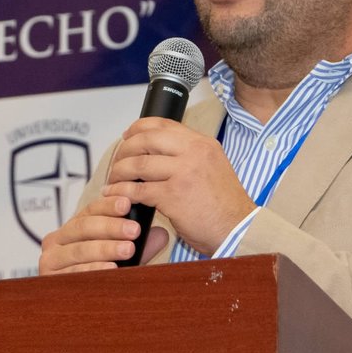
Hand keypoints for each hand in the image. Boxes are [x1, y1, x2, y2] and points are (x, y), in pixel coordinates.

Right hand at [38, 193, 170, 273]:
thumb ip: (141, 244)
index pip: (90, 210)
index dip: (108, 206)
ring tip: (128, 248)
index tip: (127, 203)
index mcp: (73, 228)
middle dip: (110, 227)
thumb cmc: (103, 276)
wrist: (81, 313)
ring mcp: (50, 259)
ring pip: (80, 249)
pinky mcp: (49, 279)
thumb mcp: (123, 256)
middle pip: (83, 227)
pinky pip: (74, 273)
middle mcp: (56, 240)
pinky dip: (94, 269)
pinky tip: (111, 268)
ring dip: (105, 248)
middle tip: (134, 230)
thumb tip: (162, 234)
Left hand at [103, 117, 254, 255]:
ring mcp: (183, 173)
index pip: (163, 124)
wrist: (238, 228)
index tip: (127, 136)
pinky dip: (122, 193)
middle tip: (117, 162)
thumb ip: (189, 155)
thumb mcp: (212, 166)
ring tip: (113, 181)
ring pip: (138, 164)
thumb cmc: (225, 204)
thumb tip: (158, 151)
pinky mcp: (173, 196)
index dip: (138, 128)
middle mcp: (193, 153)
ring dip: (119, 172)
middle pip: (146, 140)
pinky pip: (138, 190)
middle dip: (124, 150)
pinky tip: (117, 197)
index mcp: (202, 143)